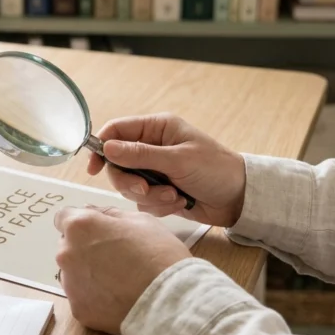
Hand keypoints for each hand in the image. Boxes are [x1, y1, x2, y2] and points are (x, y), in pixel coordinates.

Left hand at [54, 206, 190, 334]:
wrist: (170, 301)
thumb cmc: (158, 254)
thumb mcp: (139, 220)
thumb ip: (108, 214)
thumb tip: (89, 211)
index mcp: (80, 227)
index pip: (63, 218)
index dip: (81, 223)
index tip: (96, 231)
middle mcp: (67, 253)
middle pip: (68, 246)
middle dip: (84, 248)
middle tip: (114, 256)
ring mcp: (70, 284)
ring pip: (72, 272)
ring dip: (87, 272)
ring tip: (118, 280)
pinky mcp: (78, 309)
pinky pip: (82, 297)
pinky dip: (95, 296)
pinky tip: (117, 297)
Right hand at [88, 113, 245, 228]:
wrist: (240, 199)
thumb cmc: (216, 169)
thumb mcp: (178, 159)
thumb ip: (140, 155)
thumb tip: (108, 148)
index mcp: (156, 129)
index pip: (117, 131)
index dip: (101, 147)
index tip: (93, 168)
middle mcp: (152, 148)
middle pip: (117, 164)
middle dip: (129, 181)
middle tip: (145, 189)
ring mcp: (155, 171)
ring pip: (128, 185)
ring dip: (148, 196)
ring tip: (172, 196)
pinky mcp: (159, 192)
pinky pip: (142, 201)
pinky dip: (158, 205)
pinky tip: (178, 202)